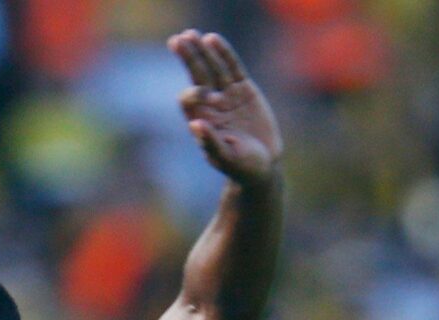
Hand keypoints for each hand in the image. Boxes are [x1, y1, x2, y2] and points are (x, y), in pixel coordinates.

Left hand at [170, 30, 280, 187]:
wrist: (262, 165)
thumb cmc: (240, 166)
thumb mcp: (226, 157)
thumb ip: (210, 142)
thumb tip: (195, 124)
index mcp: (201, 119)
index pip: (190, 99)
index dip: (194, 93)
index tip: (207, 97)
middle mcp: (211, 105)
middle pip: (197, 76)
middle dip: (187, 59)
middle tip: (176, 41)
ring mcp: (227, 95)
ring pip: (213, 68)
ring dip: (202, 52)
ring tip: (191, 34)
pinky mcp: (243, 90)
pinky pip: (232, 68)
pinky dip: (223, 54)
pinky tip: (212, 39)